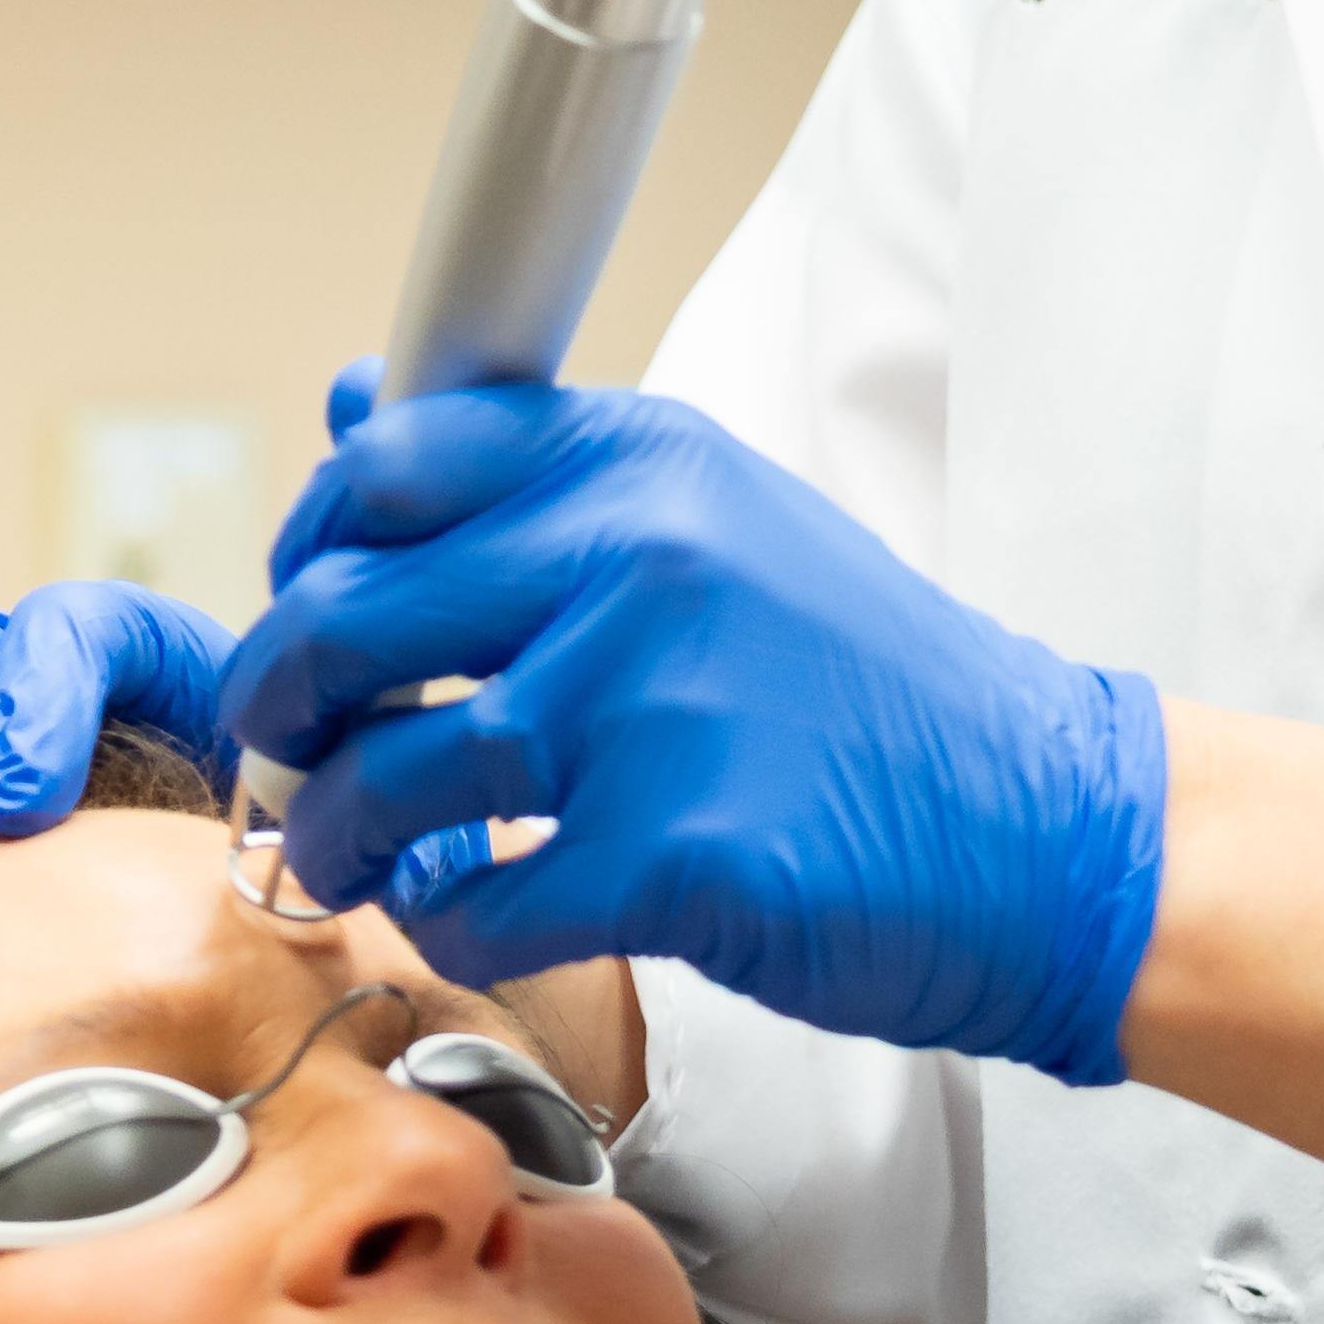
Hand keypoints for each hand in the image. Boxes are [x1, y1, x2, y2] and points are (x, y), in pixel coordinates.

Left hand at [229, 376, 1168, 1081]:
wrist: (1043, 825)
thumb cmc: (869, 690)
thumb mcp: (719, 529)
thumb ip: (537, 480)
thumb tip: (352, 399)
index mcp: (644, 462)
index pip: (386, 463)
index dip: (308, 544)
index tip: (307, 606)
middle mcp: (641, 557)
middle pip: (345, 616)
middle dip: (280, 703)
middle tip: (289, 747)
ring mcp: (653, 704)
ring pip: (382, 773)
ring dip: (331, 834)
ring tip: (349, 856)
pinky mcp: (676, 852)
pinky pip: (475, 901)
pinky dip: (445, 923)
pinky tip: (473, 912)